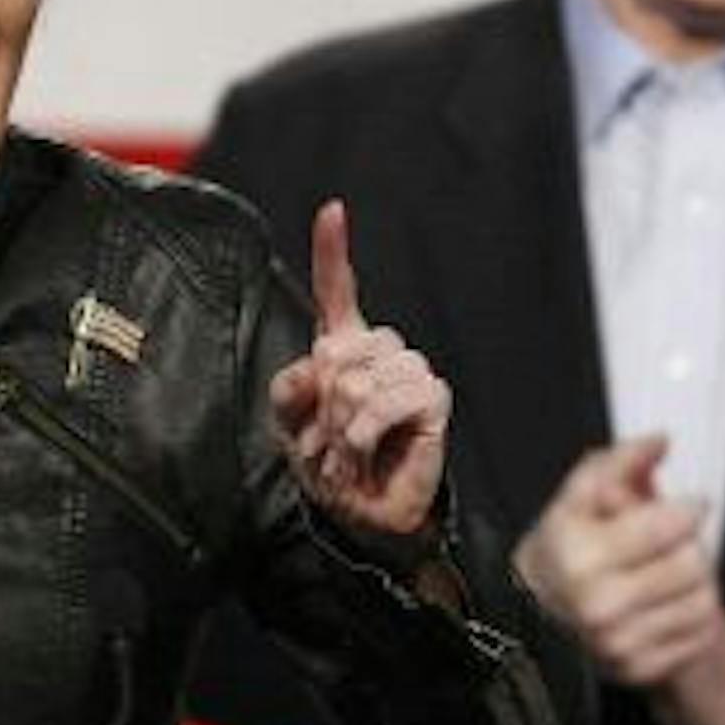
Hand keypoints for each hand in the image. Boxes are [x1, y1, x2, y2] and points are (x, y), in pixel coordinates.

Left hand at [271, 198, 449, 543]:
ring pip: (363, 376)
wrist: (361, 515)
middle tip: (327, 442)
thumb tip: (318, 358)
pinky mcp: (434, 398)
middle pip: (339, 349)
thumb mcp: (291, 426)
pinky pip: (394, 396)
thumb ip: (290, 389)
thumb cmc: (330, 467)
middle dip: (322, 404)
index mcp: (343, 348)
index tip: (332, 210)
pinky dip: (370, 430)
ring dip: (343, 426)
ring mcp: (411, 371)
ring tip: (347, 454)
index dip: (333, 251)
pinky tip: (368, 450)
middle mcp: (380, 352)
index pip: (338, 292)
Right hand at [514, 435, 724, 724]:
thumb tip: (660, 441)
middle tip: (674, 542)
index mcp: (578, 556)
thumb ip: (617, 463)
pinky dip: (692, 617)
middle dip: (690, 546)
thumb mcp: (577, 499)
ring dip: (696, 582)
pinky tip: (665, 605)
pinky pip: (698, 635)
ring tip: (668, 574)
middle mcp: (597, 605)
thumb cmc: (560, 553)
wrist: (532, 618)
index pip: (667, 526)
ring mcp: (618, 644)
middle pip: (693, 564)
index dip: (689, 509)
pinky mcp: (637, 670)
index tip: (691, 504)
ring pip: (703, 601)